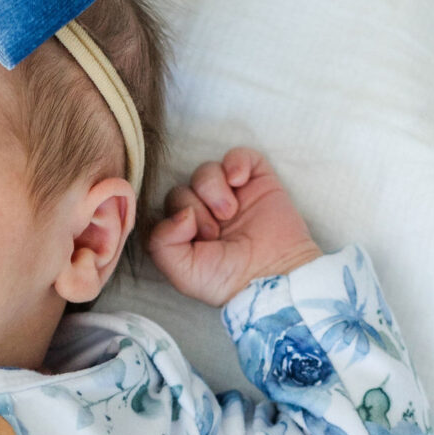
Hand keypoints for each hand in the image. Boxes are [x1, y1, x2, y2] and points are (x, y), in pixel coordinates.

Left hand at [145, 148, 320, 305]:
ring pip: (206, 171)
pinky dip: (235, 163)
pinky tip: (239, 181)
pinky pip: (238, 155)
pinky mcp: (257, 181)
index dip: (177, 218)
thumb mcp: (182, 272)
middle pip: (183, 188)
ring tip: (230, 212)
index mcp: (186, 232)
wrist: (272, 275)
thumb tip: (180, 212)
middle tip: (215, 232)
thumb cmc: (228, 279)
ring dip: (213, 189)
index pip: (166, 209)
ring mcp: (231, 195)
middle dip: (195, 207)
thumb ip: (161, 242)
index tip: (199, 240)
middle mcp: (206, 211)